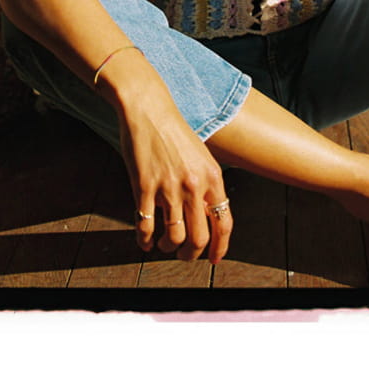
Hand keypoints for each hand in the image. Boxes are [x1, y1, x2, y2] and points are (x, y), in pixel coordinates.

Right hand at [115, 84, 232, 264]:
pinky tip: (144, 241)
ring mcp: (169, 187)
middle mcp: (194, 185)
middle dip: (191, 254)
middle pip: (199, 238)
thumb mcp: (201, 156)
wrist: (149, 109)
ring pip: (174, 237)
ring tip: (163, 245)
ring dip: (168, 248)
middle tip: (183, 254)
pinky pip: (146, 225)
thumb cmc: (174, 131)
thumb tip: (209, 217)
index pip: (224, 222)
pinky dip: (145, 240)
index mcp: (212, 177)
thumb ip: (206, 185)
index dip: (221, 247)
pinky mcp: (145, 186)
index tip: (215, 259)